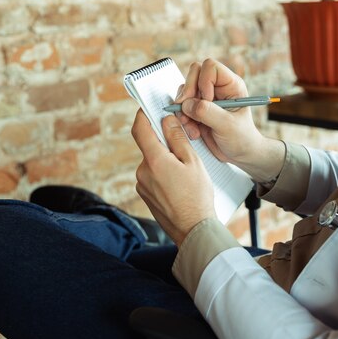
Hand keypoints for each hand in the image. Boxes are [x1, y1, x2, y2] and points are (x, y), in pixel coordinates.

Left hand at [131, 109, 215, 246]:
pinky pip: (153, 177)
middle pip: (150, 147)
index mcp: (154, 161)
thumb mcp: (193, 162)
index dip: (144, 115)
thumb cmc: (197, 197)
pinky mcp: (145, 195)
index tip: (150, 108)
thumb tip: (167, 120)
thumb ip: (177, 139)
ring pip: (153, 163)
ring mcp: (142, 185)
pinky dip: (165, 175)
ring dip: (166, 161)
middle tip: (185, 149)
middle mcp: (143, 172)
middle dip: (165, 144)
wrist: (193, 230)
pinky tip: (180, 185)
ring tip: (186, 174)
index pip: (140, 129)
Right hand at [175, 59, 284, 182]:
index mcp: (231, 85)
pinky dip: (183, 118)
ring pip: (184, 90)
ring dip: (183, 109)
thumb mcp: (228, 125)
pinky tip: (194, 131)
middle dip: (188, 92)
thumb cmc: (242, 138)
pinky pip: (181, 106)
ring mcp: (205, 98)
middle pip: (194, 73)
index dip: (204, 81)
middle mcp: (216, 87)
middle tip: (189, 111)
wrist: (239, 155)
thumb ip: (208, 112)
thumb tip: (187, 104)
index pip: (210, 67)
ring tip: (193, 126)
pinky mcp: (196, 109)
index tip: (206, 101)